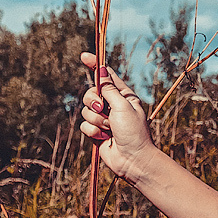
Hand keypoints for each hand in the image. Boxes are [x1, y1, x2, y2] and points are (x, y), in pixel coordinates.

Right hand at [79, 51, 154, 182]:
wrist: (133, 160)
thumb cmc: (133, 132)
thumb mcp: (123, 106)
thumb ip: (109, 89)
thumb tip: (102, 71)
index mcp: (124, 95)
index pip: (107, 76)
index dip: (95, 66)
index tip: (84, 57)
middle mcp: (113, 105)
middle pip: (91, 93)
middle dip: (93, 101)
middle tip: (102, 109)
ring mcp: (104, 118)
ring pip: (86, 110)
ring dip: (97, 120)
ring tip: (109, 128)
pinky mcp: (97, 132)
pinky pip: (84, 125)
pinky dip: (93, 131)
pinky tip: (104, 138)